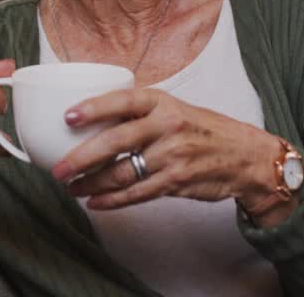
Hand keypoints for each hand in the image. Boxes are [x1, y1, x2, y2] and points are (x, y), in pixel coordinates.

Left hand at [50, 88, 292, 220]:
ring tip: (72, 187)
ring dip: (92, 183)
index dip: (94, 107)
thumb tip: (91, 117)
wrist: (245, 157)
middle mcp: (167, 126)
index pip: (123, 101)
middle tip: (58, 169)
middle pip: (116, 141)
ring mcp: (173, 156)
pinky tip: (95, 202)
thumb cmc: (202, 129)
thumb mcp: (174, 108)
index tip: (67, 116)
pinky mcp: (177, 182)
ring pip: (123, 173)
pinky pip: (137, 194)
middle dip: (82, 158)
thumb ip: (139, 112)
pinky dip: (112, 200)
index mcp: (162, 102)